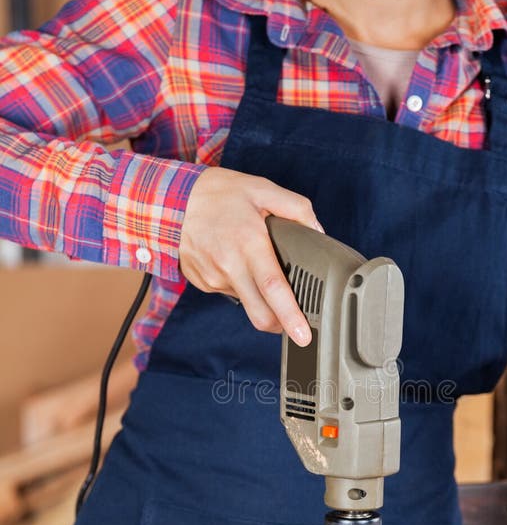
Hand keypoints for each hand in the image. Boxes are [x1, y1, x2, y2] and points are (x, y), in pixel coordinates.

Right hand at [179, 167, 322, 344]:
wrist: (169, 199)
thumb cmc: (217, 193)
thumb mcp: (262, 188)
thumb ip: (296, 208)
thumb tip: (318, 232)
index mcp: (248, 244)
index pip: (273, 289)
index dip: (290, 316)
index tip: (303, 336)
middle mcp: (230, 266)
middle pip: (260, 314)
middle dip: (280, 325)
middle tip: (295, 323)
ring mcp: (214, 278)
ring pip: (247, 303)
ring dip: (258, 295)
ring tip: (253, 262)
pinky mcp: (203, 283)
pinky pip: (230, 292)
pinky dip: (239, 283)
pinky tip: (233, 261)